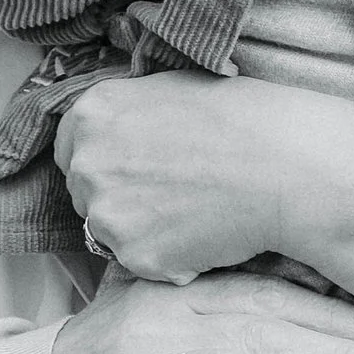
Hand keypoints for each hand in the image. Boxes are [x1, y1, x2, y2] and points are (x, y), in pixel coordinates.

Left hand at [57, 69, 353, 293]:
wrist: (284, 167)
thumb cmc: (242, 121)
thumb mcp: (170, 90)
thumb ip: (128, 113)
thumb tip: (114, 130)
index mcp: (92, 114)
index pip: (69, 149)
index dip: (102, 161)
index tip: (129, 169)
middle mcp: (87, 164)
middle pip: (85, 193)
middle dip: (119, 197)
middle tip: (172, 193)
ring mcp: (107, 214)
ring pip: (110, 232)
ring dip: (141, 230)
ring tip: (194, 212)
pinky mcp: (134, 256)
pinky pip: (142, 263)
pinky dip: (169, 257)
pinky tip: (204, 234)